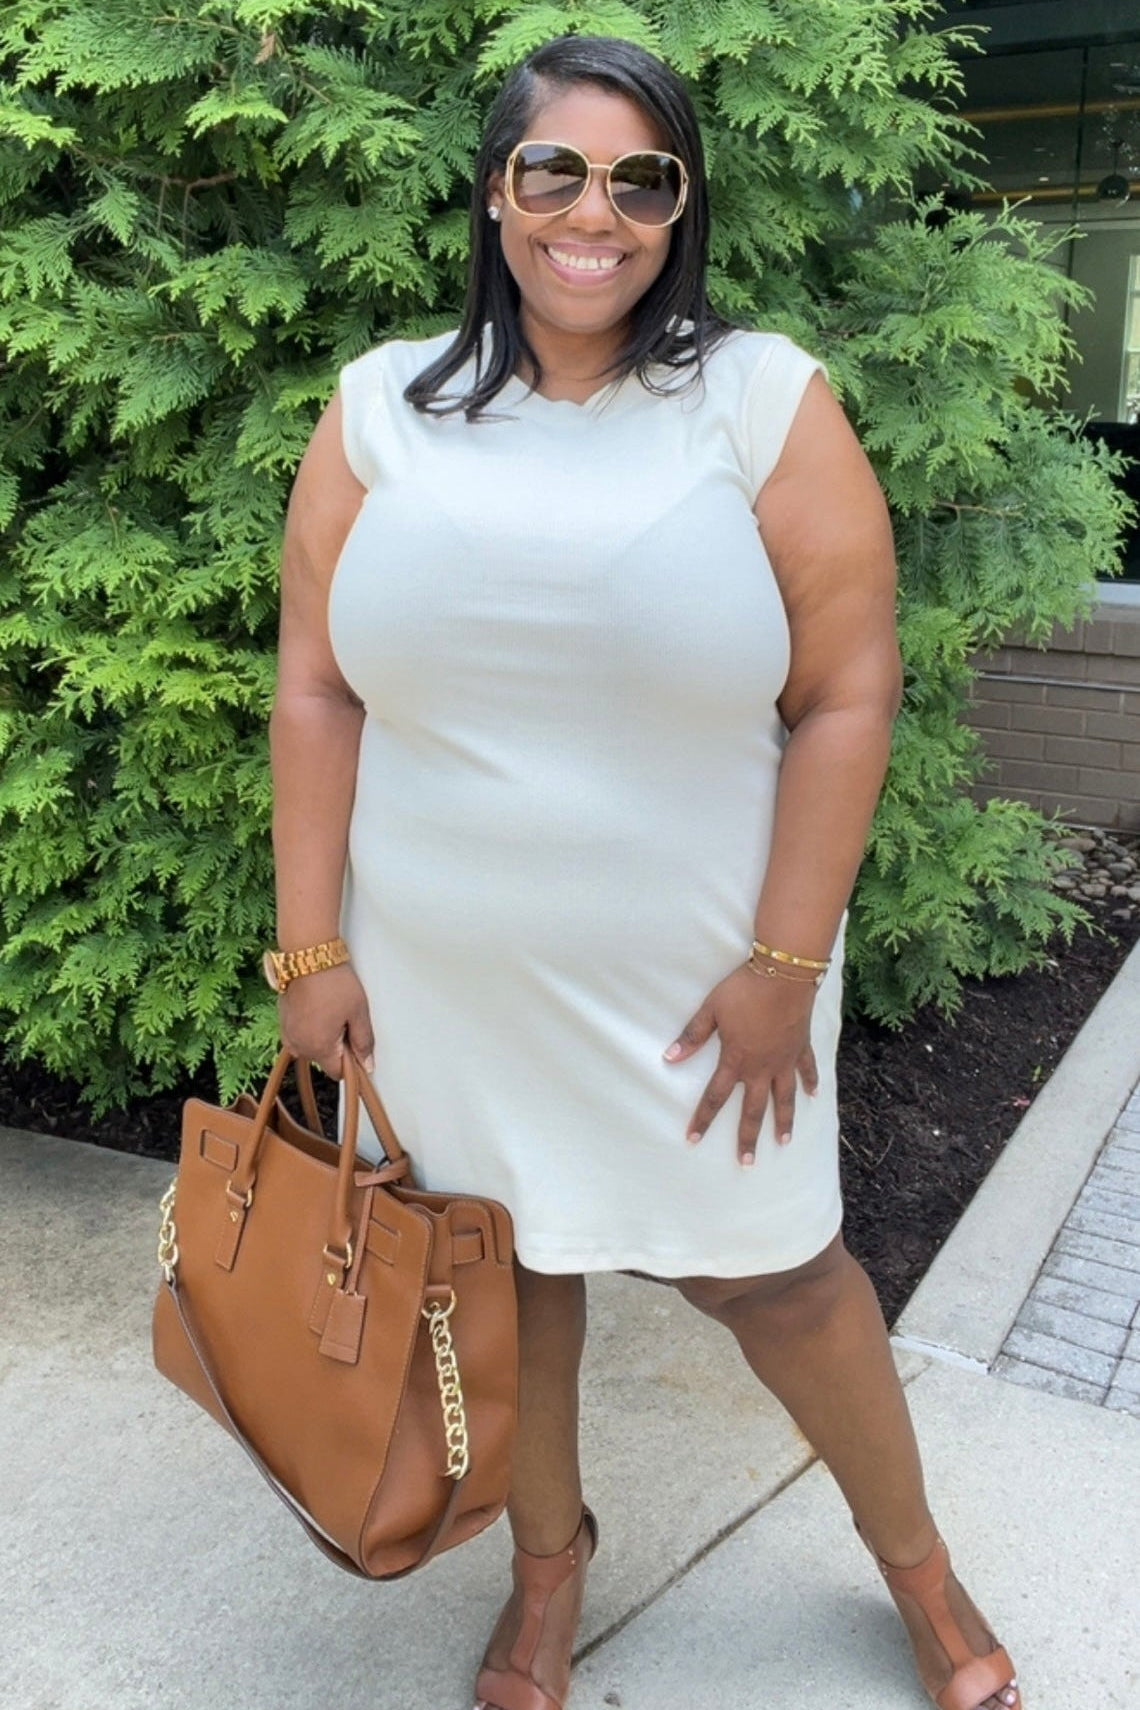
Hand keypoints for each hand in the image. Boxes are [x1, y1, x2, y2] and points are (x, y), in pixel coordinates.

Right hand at [278, 962, 374, 1080]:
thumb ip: (363, 1042)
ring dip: (322, 1037)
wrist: (308, 957)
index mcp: (319, 1048)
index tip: (357, 1045)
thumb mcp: (358, 1012)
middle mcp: (299, 1045)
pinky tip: (319, 1008)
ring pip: (311, 1047)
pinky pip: (299, 1034)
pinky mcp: (283, 1021)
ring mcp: (288, 1033)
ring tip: (331, 1011)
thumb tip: (366, 1064)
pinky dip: (310, 1027)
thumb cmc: (333, 982)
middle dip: (337, 1047)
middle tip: (346, 1020)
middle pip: (324, 1060)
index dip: (351, 1062)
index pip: (338, 1072)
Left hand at [663, 965, 818, 1165]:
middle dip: (748, 1137)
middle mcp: (762, 1067)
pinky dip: (811, 1082)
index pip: (715, 1097)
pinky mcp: (801, 1046)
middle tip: (746, 1162)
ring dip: (784, 1121)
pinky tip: (814, 1094)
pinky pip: (807, 1069)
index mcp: (736, 1060)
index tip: (693, 1139)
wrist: (784, 974)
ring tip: (784, 1141)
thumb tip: (669, 1058)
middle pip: (753, 1109)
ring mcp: (785, 1059)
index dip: (703, 1119)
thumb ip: (693, 1036)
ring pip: (785, 1098)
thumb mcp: (711, 1010)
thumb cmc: (744, 990)